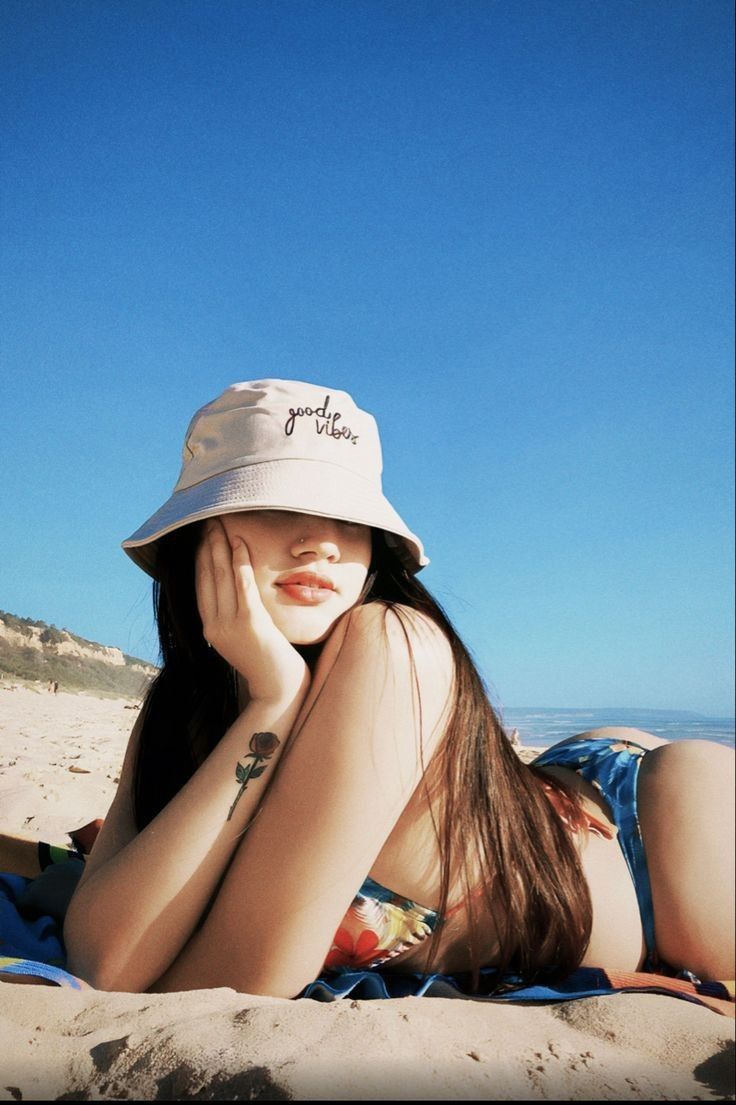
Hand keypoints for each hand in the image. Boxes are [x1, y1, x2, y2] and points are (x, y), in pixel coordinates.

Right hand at [196, 519, 309, 705]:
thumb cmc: (267, 663)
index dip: (200, 558)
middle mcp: (214, 626)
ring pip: (221, 577)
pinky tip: (240, 544)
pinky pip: (243, 586)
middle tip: (208, 520)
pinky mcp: (251, 624)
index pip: (201, 585)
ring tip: (220, 524)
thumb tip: (231, 597)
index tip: (202, 536)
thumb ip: (233, 619)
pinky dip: (240, 563)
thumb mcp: (243, 638)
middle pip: (207, 576)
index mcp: (210, 629)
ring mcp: (230, 625)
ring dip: (219, 547)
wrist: (279, 690)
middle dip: (207, 545)